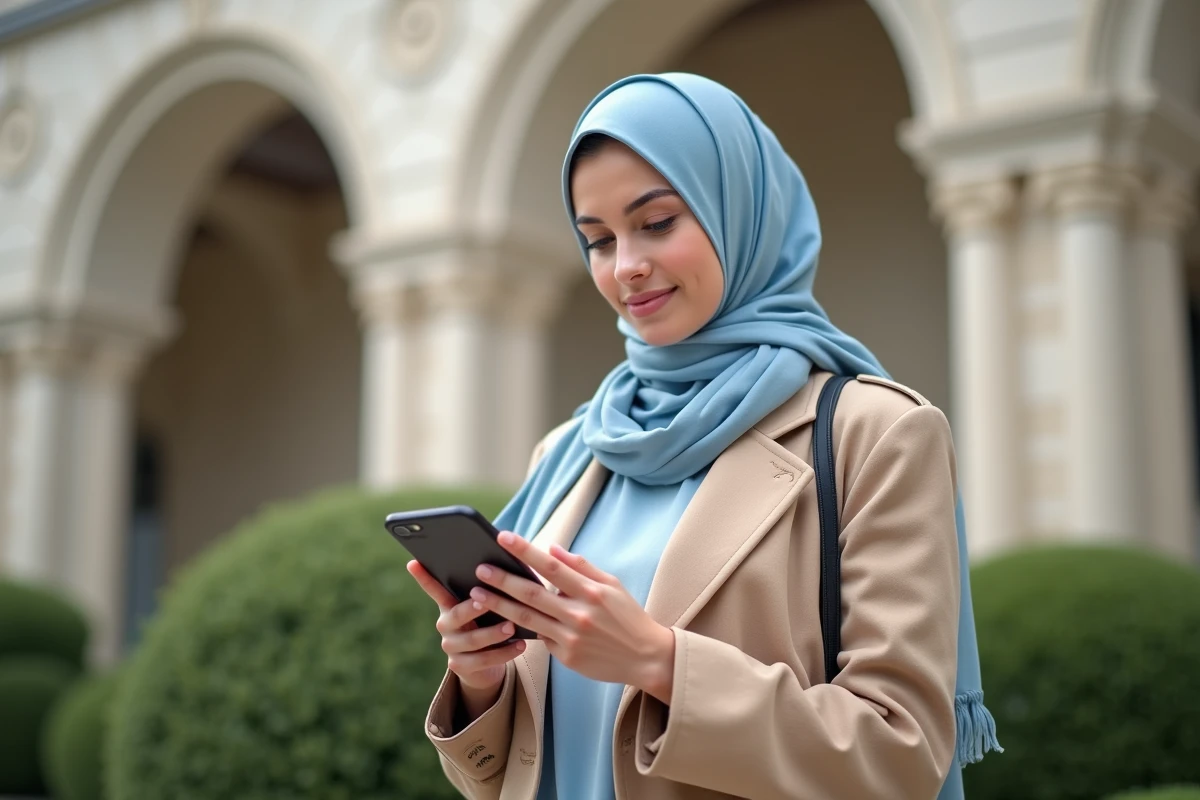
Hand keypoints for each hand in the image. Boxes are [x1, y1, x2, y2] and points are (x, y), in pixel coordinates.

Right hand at [407, 560, 525, 721]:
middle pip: (456, 616)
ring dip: (493, 633)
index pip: (434, 589)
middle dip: (472, 609)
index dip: (423, 578)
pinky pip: (482, 660)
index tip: (413, 563)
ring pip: (472, 641)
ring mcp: (451, 647)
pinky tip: (520, 645)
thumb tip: (505, 569)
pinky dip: (504, 652)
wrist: (487, 662)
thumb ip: (488, 591)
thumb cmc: (489, 623)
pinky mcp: (460, 666)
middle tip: (488, 602)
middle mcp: (445, 625)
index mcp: (449, 605)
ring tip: (512, 627)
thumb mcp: (487, 607)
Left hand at [470, 532, 676, 703]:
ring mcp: (570, 637)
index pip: (551, 566)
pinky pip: (539, 638)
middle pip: (531, 593)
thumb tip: (552, 549)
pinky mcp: (566, 657)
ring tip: (476, 595)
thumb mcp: (612, 585)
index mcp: (591, 591)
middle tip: (479, 569)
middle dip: (502, 579)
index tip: (503, 538)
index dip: (525, 551)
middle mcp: (578, 614)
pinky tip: (499, 619)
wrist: (646, 658)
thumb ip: (582, 567)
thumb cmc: (628, 617)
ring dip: (499, 605)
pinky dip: (519, 627)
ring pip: (526, 618)